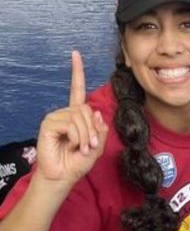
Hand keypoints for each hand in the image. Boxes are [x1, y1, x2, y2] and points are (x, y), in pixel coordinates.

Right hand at [34, 51, 107, 186]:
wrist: (63, 176)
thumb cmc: (77, 163)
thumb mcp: (96, 147)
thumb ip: (100, 130)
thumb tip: (97, 113)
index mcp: (76, 116)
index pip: (77, 90)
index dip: (77, 72)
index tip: (75, 54)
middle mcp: (65, 113)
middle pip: (86, 109)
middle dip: (92, 130)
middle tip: (89, 146)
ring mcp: (56, 117)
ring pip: (80, 117)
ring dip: (85, 135)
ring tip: (80, 148)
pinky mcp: (49, 123)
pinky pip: (70, 124)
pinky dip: (75, 137)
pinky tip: (70, 145)